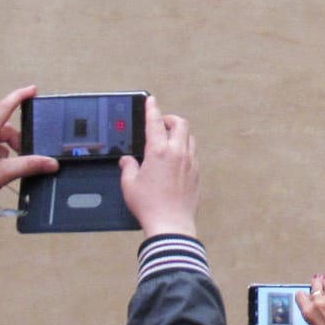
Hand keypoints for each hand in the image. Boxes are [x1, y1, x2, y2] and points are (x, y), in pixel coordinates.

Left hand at [0, 86, 59, 220]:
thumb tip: (51, 162)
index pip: (4, 108)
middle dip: (16, 142)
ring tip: (6, 168)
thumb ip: (31, 165)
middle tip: (22, 160)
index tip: (32, 90)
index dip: (19, 97)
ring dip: (7, 150)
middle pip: (4, 128)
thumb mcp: (5, 173)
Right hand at [119, 96, 198, 237]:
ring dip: (179, 134)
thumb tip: (127, 161)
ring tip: (168, 141)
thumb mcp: (129, 184)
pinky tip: (175, 160)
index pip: (155, 122)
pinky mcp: (197, 174)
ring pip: (190, 138)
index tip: (151, 100)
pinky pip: (193, 155)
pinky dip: (185, 150)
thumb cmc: (150, 205)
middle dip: (170, 119)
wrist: (171, 223)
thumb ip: (128, 167)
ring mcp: (190, 163)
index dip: (152, 109)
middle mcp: (178, 154)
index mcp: (159, 152)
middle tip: (161, 123)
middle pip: (180, 124)